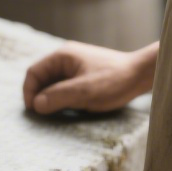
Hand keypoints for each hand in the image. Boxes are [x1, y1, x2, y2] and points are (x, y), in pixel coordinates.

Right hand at [22, 41, 156, 113]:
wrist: (142, 75)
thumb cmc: (115, 81)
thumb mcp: (84, 91)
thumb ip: (58, 96)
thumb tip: (36, 105)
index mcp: (62, 56)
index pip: (34, 72)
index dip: (29, 91)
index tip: (32, 110)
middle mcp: (66, 58)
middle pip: (42, 77)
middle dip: (39, 96)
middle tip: (41, 115)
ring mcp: (75, 66)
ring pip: (53, 83)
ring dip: (51, 98)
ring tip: (54, 113)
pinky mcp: (83, 75)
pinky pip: (65, 86)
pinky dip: (62, 97)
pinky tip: (68, 108)